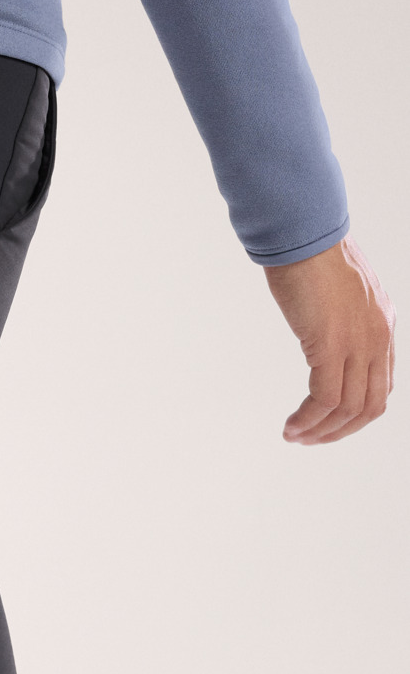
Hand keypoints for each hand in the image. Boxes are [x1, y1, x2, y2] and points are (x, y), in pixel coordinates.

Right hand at [265, 236, 394, 445]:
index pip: (379, 386)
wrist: (304, 234)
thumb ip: (340, 318)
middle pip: (369, 406)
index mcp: (382, 325)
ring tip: (295, 436)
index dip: (353, 415)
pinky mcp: (331, 345)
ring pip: (348, 409)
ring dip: (319, 431)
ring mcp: (357, 343)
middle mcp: (377, 337)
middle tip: (309, 439)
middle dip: (339, 432)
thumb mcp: (338, 293)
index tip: (325, 424)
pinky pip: (324, 399)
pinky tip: (291, 425)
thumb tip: (323, 334)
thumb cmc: (312, 255)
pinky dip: (308, 420)